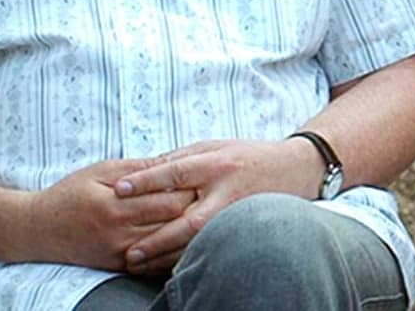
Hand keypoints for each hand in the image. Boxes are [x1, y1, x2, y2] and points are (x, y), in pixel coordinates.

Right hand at [17, 158, 197, 270]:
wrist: (38, 229)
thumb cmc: (71, 193)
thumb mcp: (102, 171)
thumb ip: (139, 168)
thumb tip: (175, 162)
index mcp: (116, 204)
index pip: (170, 199)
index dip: (193, 189)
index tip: (208, 179)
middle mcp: (119, 232)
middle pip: (175, 223)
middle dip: (197, 209)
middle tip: (215, 196)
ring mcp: (120, 253)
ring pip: (170, 245)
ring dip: (190, 232)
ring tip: (208, 216)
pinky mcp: (119, 266)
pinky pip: (155, 262)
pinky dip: (173, 251)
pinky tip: (187, 239)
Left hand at [111, 138, 322, 273]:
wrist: (295, 168)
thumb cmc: (247, 155)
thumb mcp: (215, 146)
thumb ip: (181, 158)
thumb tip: (141, 169)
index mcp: (216, 163)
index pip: (175, 171)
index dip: (145, 180)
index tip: (118, 189)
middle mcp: (226, 190)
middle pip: (186, 218)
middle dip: (155, 237)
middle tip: (129, 251)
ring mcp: (236, 213)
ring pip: (197, 240)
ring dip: (167, 255)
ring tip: (138, 264)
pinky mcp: (243, 227)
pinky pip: (211, 246)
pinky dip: (188, 258)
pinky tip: (165, 267)